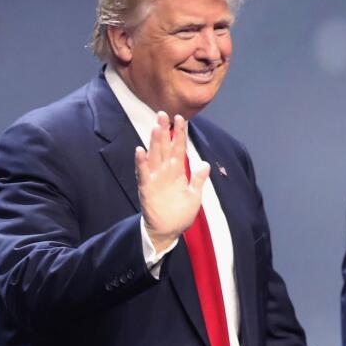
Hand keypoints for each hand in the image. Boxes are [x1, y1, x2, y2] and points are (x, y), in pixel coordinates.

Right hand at [135, 112, 209, 251]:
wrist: (168, 231)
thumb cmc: (179, 214)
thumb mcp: (194, 196)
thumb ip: (198, 180)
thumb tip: (206, 164)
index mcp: (176, 172)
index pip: (178, 149)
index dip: (179, 134)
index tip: (181, 118)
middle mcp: (164, 172)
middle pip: (164, 147)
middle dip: (164, 131)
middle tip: (163, 113)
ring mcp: (155, 179)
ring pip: (154, 157)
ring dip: (154, 142)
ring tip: (156, 127)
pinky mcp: (146, 189)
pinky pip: (143, 174)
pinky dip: (141, 163)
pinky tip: (140, 151)